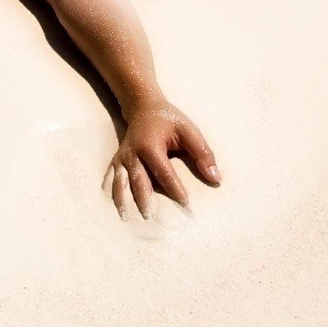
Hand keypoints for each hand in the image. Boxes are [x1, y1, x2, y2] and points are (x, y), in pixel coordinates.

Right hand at [105, 102, 219, 217]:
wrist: (143, 108)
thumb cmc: (168, 120)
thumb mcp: (188, 130)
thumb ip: (202, 153)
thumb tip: (215, 177)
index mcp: (150, 145)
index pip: (163, 172)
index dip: (174, 188)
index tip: (185, 203)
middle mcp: (133, 153)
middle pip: (138, 181)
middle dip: (144, 200)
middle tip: (151, 218)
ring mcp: (122, 158)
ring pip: (121, 183)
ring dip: (123, 201)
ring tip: (127, 219)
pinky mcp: (117, 161)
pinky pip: (112, 178)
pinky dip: (113, 193)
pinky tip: (116, 207)